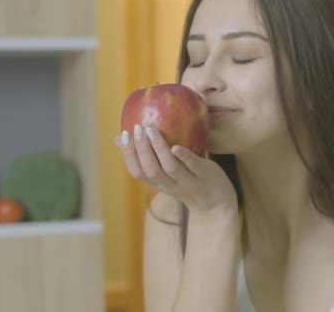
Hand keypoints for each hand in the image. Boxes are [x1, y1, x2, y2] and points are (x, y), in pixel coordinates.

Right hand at [114, 124, 236, 213]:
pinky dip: (184, 157)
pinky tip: (175, 147)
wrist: (216, 203)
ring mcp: (189, 180)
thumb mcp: (164, 174)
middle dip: (142, 150)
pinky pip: (193, 166)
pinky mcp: (205, 174)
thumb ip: (145, 158)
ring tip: (152, 131)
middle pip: (152, 171)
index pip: (137, 172)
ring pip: (170, 168)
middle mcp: (171, 185)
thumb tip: (118, 138)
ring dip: (159, 150)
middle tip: (136, 129)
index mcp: (158, 183)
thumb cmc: (186, 181)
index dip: (129, 155)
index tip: (123, 135)